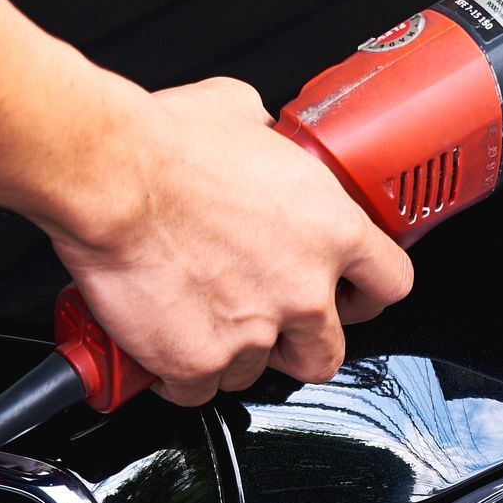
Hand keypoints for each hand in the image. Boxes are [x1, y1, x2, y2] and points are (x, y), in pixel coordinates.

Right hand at [46, 78, 412, 405]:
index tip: (352, 297)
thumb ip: (266, 135)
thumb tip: (257, 126)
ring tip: (205, 327)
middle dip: (303, 346)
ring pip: (258, 373)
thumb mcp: (242, 113)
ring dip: (236, 356)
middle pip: (330, 352)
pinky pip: (198, 390)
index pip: (392, 282)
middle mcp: (304, 289)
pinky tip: (165, 349)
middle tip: (274, 328)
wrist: (111, 178)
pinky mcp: (198, 359)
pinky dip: (180, 376)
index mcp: (333, 231)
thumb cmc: (169, 145)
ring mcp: (255, 331)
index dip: (370, 294)